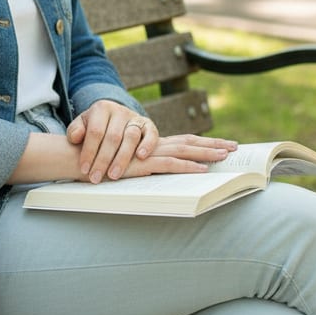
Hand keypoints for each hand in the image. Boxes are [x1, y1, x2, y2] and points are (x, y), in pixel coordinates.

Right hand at [66, 100, 236, 182]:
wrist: (79, 157)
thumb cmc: (99, 163)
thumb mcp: (124, 164)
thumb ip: (138, 166)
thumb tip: (152, 173)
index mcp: (151, 145)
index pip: (182, 141)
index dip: (201, 142)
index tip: (221, 144)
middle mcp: (153, 146)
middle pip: (189, 142)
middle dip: (213, 144)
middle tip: (235, 146)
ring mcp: (148, 153)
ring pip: (184, 151)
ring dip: (207, 153)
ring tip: (227, 155)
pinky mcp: (142, 163)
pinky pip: (170, 164)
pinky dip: (188, 166)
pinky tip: (203, 169)